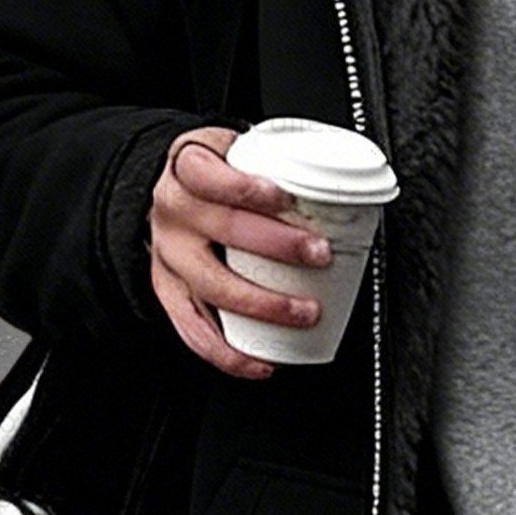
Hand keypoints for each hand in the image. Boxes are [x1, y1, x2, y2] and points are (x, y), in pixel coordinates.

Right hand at [149, 126, 328, 379]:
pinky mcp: (168, 290)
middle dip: (277, 245)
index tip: (284, 197)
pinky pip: (193, 328)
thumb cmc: (220, 173)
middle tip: (320, 254)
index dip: (246, 187)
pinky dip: (227, 352)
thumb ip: (275, 161)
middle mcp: (174, 211)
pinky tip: (260, 363)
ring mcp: (168, 254)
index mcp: (188, 167)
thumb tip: (347, 185)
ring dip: (263, 303)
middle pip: (222, 228)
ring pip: (211, 285)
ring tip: (305, 311)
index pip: (208, 174)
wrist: (173, 191)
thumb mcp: (238, 151)